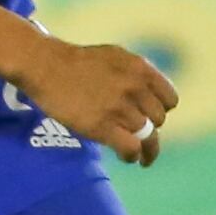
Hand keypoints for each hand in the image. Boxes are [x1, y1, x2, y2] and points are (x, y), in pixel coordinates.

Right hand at [13, 37, 177, 165]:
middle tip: (136, 134)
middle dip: (149, 128)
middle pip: (158, 120)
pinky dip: (132, 156)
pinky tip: (127, 158)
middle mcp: (134, 87)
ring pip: (147, 137)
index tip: (150, 117)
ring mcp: (119, 107)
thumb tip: (150, 94)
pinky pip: (131, 148)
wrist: (46, 66)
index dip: (161, 110)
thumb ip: (136, 74)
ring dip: (143, 149)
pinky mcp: (103, 126)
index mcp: (140, 69)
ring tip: (137, 155)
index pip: (170, 100)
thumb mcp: (115, 56)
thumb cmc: (77, 62)